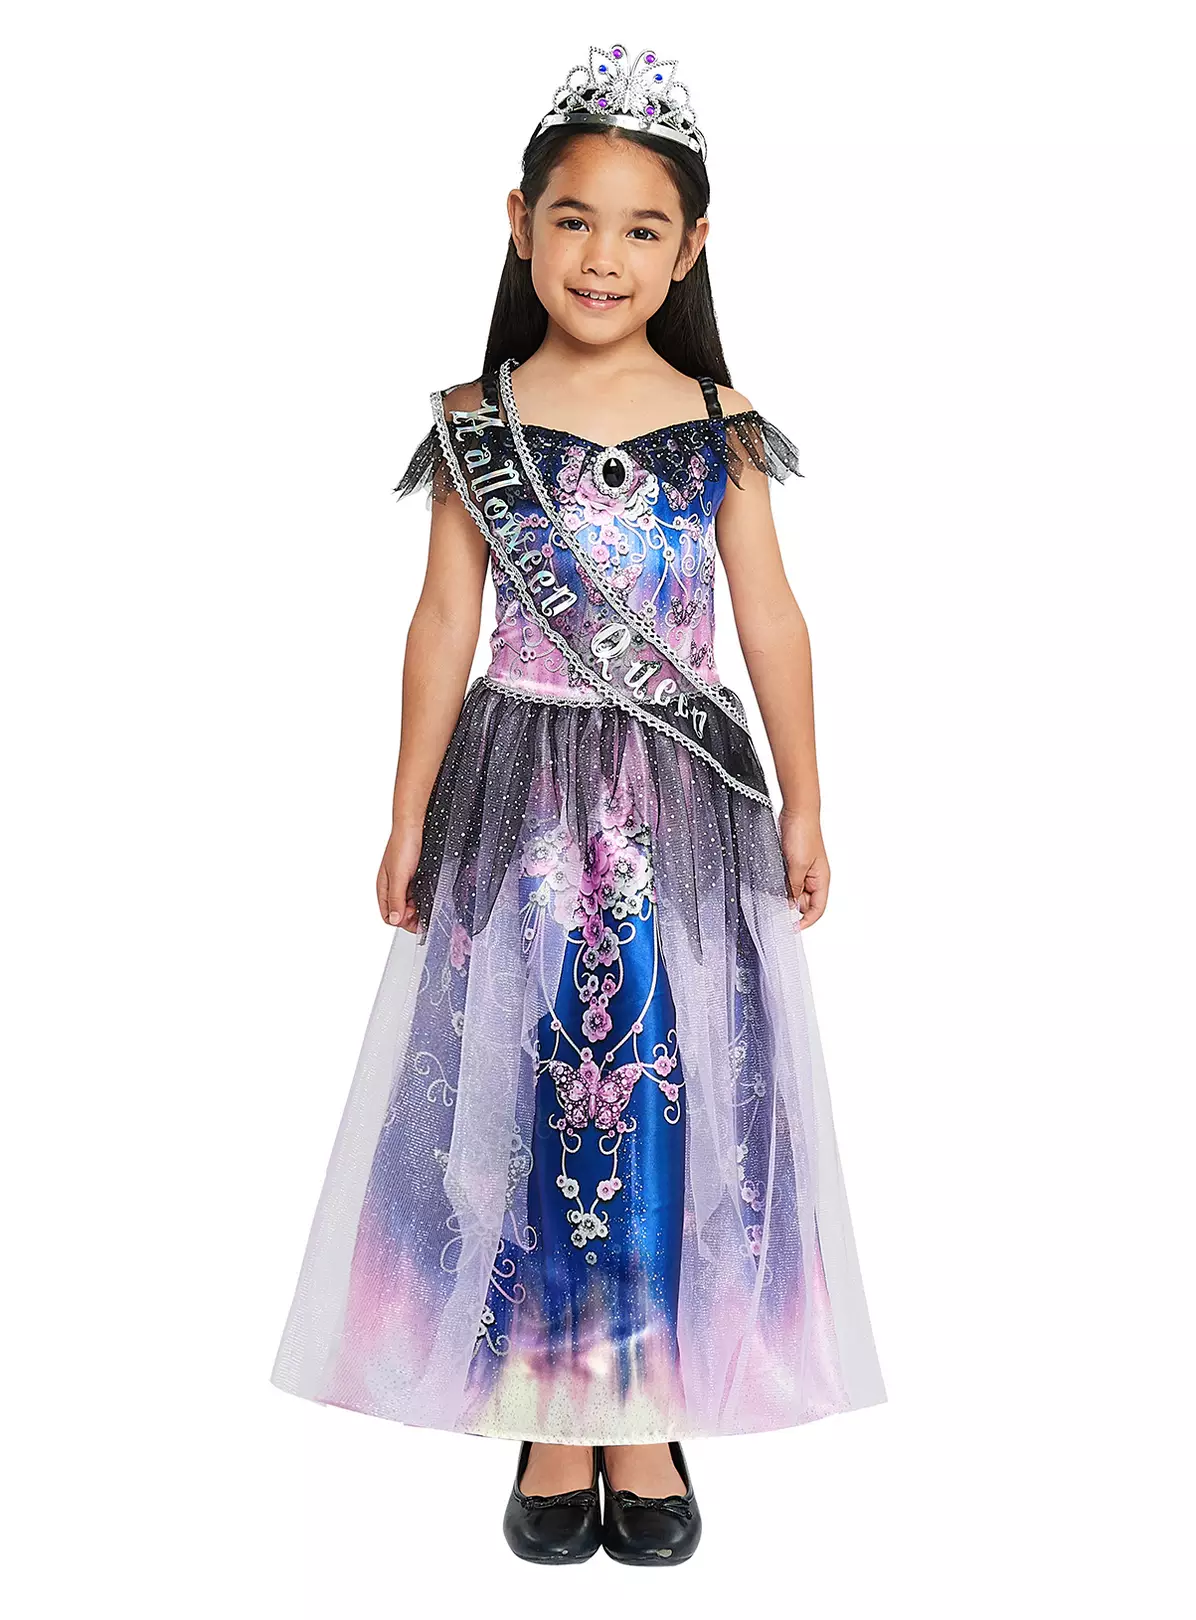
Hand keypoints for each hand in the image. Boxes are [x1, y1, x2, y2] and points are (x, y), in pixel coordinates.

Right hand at [376, 823, 422, 931]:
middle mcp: (392, 888)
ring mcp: (404, 883)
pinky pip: (417, 895)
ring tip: (427, 906)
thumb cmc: (403, 845)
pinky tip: (429, 896)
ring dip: (418, 909)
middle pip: (400, 913)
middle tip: (423, 914)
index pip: (388, 916)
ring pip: (409, 905)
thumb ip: (396, 898)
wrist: (414, 826)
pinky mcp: (414, 878)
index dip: (401, 921)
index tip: (414, 918)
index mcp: (383, 888)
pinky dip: (423, 899)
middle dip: (411, 917)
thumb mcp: (399, 876)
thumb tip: (394, 919)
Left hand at [779, 809, 828, 927]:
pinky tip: (770, 879)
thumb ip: (794, 888)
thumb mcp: (797, 866)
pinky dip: (778, 883)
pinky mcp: (791, 863)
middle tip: (775, 903)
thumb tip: (790, 907)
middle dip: (790, 904)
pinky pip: (785, 880)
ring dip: (782, 893)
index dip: (805, 921)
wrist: (797, 811)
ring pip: (792, 892)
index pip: (817, 910)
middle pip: (803, 903)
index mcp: (821, 880)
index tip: (790, 928)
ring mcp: (802, 870)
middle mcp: (813, 878)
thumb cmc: (803, 834)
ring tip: (772, 888)